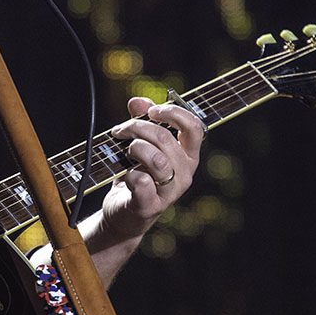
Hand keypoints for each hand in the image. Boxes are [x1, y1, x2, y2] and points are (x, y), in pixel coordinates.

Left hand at [98, 96, 204, 246]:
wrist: (122, 213)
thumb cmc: (135, 175)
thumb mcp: (140, 145)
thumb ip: (141, 121)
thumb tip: (137, 101)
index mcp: (187, 156)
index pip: (195, 127)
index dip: (173, 113)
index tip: (151, 111)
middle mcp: (185, 173)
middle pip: (165, 138)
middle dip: (137, 127)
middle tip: (120, 131)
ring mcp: (170, 191)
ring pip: (156, 159)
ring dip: (134, 148)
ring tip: (125, 152)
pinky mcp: (150, 205)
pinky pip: (141, 181)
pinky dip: (128, 173)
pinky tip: (124, 175)